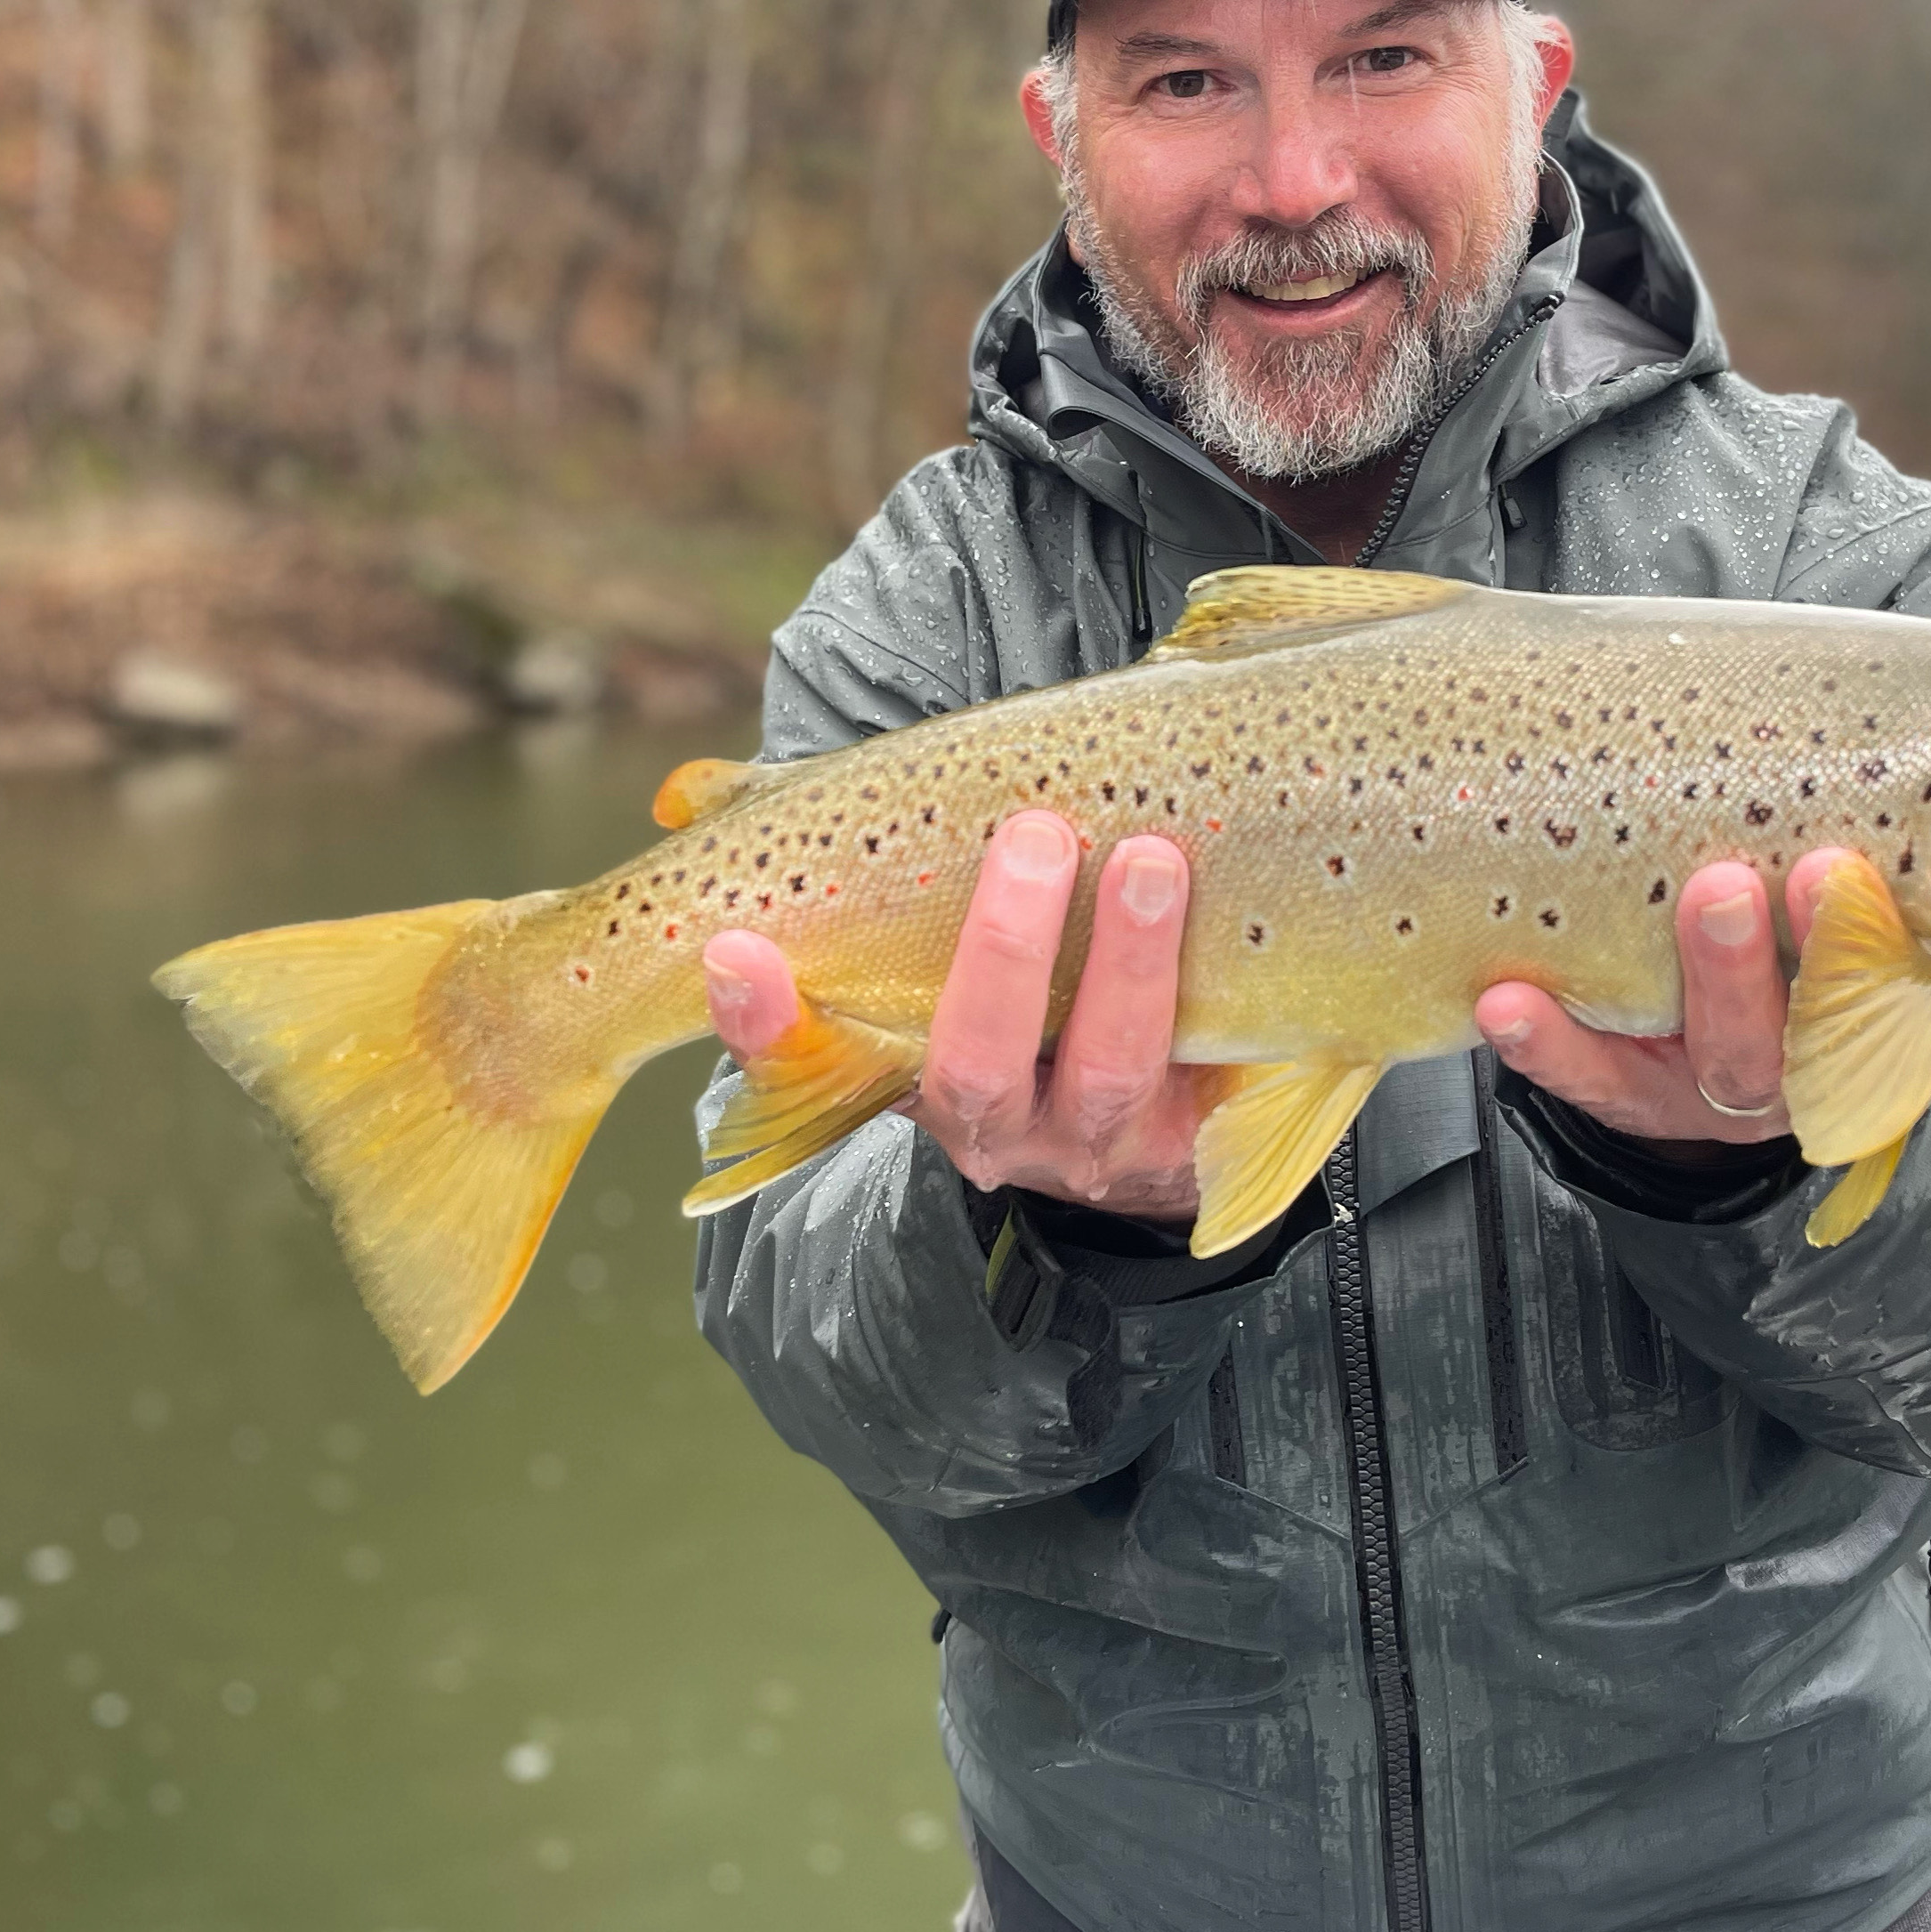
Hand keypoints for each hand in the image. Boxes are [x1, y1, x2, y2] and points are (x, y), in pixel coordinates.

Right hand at [702, 809, 1217, 1223]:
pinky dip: (1228, 1019)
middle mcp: (985, 1122)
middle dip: (1002, 955)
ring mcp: (1096, 1133)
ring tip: (1151, 858)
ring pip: (1110, 1068)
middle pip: (975, 1064)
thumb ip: (812, 865)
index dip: (769, 1022)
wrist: (1140, 1113)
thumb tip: (681, 798)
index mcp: (893, 1078)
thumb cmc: (1003, 990)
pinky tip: (1248, 928)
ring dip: (1132, 966)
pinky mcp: (1198, 1128)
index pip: (808, 1065)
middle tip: (1031, 838)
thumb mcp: (909, 945)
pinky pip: (1221, 1091)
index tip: (731, 947)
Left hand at [1474, 848, 1930, 1151]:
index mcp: (1921, 1015)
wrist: (1647, 1033)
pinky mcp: (1625, 1084)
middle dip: (1857, 955)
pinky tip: (1513, 995)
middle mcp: (1834, 1057)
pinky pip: (1586, 1076)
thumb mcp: (1878, 862)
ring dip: (1730, 972)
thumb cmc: (1790, 905)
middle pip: (1865, 1031)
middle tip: (1835, 866)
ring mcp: (1730, 1078)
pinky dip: (1552, 1043)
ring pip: (1740, 1051)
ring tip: (1715, 884)